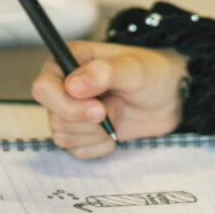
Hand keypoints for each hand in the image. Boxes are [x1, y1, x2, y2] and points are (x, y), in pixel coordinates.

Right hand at [30, 41, 188, 156]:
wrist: (171, 97)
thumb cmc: (152, 73)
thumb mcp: (133, 68)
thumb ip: (103, 73)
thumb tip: (73, 85)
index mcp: (69, 62)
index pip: (43, 87)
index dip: (65, 103)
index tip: (98, 109)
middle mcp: (63, 87)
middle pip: (54, 116)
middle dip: (88, 120)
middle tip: (117, 107)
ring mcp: (70, 112)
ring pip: (64, 136)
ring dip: (98, 131)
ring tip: (119, 111)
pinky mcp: (81, 134)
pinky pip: (78, 151)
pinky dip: (101, 145)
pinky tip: (115, 129)